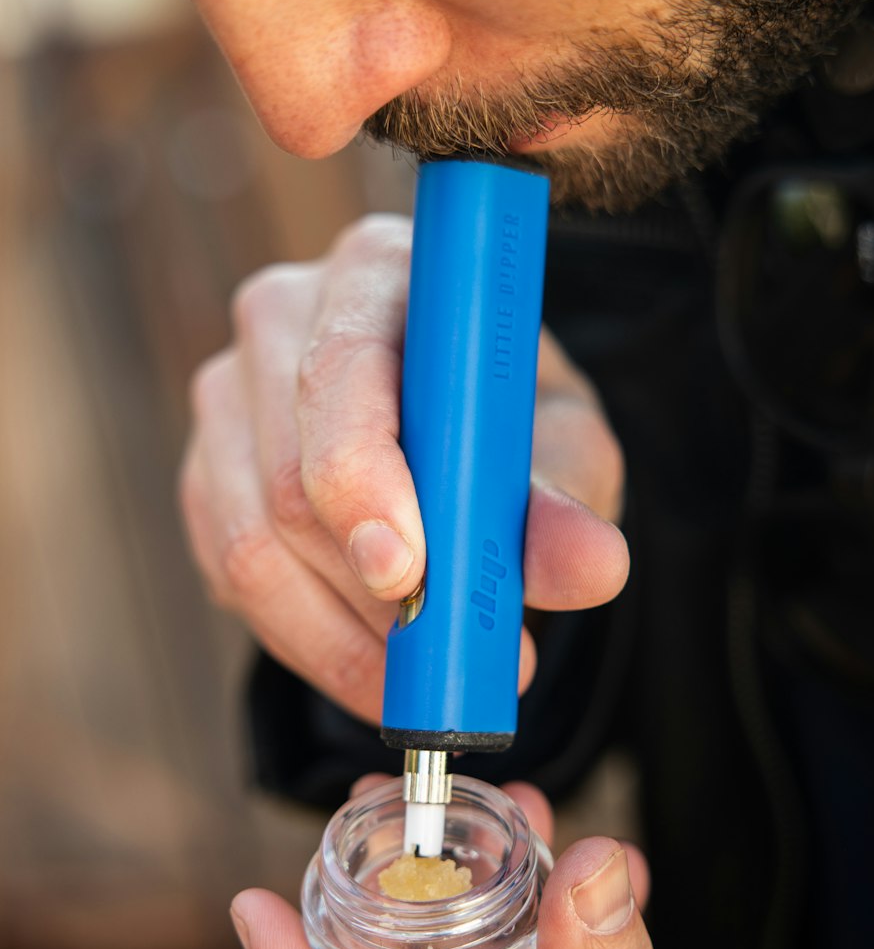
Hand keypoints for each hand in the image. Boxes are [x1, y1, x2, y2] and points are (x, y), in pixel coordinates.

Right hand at [180, 215, 628, 722]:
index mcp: (377, 272)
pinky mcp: (206, 475)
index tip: (410, 574)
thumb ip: (567, 505)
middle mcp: (281, 317)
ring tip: (431, 675)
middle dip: (368, 589)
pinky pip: (234, 582)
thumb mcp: (565, 453)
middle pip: (288, 476)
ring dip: (344, 635)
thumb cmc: (513, 426)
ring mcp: (228, 396)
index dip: (365, 479)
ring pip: (250, 546)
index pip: (342, 370)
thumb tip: (593, 567)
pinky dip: (312, 644)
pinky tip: (378, 666)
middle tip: (450, 657)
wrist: (465, 441)